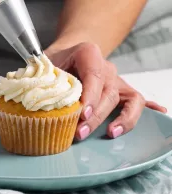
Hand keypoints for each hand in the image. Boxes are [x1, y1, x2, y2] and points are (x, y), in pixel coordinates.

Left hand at [45, 43, 166, 139]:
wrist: (70, 52)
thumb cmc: (57, 60)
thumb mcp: (46, 64)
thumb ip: (46, 78)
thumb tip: (41, 100)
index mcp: (88, 53)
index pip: (94, 74)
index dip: (90, 95)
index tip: (82, 113)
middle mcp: (106, 67)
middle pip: (108, 93)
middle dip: (96, 116)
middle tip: (80, 133)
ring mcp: (116, 79)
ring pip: (128, 99)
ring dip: (122, 119)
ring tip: (111, 133)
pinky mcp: (121, 90)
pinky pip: (137, 99)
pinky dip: (147, 108)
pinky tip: (158, 114)